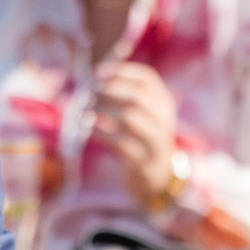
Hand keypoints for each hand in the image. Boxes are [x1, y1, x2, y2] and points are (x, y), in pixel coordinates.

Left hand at [91, 61, 180, 209]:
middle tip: (88, 90)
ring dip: (103, 109)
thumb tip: (93, 78)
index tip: (97, 72)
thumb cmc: (142, 140)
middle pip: (138, 95)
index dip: (121, 72)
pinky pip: (120, 142)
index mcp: (164, 103)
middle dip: (110, 88)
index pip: (146, 78)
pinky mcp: (144, 161)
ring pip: (130, 116)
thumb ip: (125, 97)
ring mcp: (156, 140)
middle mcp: (164, 119)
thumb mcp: (143, 116)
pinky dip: (101, 132)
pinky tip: (89, 129)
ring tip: (85, 108)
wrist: (159, 178)